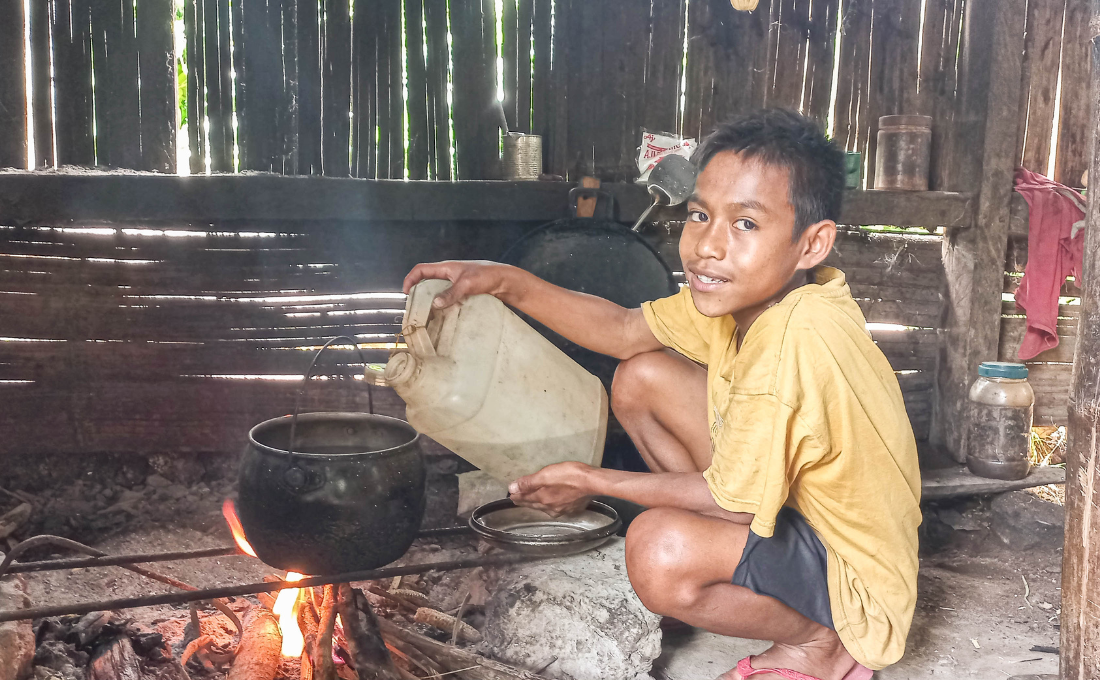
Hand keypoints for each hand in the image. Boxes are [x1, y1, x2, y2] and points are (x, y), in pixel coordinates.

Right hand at [402, 261, 518, 308]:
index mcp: (447, 268)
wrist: (506, 282)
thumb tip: (435, 304)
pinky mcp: (464, 294)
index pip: (421, 270)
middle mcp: (449, 275)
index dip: (410, 279)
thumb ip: (451, 293)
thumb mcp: (467, 284)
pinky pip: (449, 300)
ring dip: (432, 302)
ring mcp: (457, 285)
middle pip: (427, 283)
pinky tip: (444, 317)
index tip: (405, 293)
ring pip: (438, 293)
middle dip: (419, 294)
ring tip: (428, 315)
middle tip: (415, 308)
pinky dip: (445, 307)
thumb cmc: (488, 276)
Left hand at [508, 462, 595, 516]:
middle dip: (525, 501)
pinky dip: (550, 506)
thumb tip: (511, 488)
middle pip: (534, 504)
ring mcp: (562, 510)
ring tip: (532, 502)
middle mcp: (550, 508)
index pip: (525, 498)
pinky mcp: (573, 509)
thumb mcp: (546, 475)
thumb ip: (528, 482)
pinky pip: (557, 508)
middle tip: (517, 499)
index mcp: (542, 499)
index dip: (517, 495)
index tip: (510, 495)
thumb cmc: (569, 475)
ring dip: (537, 504)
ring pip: (545, 508)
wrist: (592, 482)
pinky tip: (552, 504)